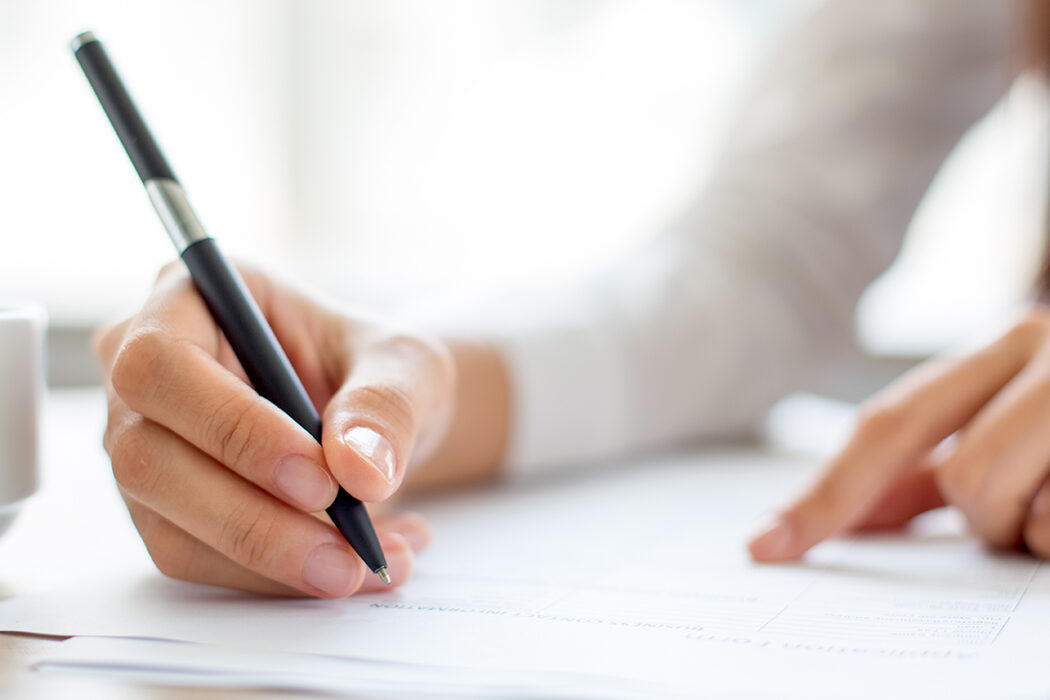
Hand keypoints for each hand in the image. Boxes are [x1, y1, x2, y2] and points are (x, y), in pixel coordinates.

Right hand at [94, 263, 454, 596]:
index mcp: (189, 298)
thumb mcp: (406, 364)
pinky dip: (275, 579)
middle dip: (252, 517)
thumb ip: (387, 402)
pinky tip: (349, 569)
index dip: (233, 427)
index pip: (164, 363)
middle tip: (344, 551)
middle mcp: (142, 372)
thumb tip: (360, 469)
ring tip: (364, 565)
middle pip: (148, 456)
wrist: (373, 422)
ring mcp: (143, 444)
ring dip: (270, 562)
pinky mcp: (161, 509)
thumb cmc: (374, 368)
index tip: (319, 479)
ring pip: (168, 524)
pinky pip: (196, 561)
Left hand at [749, 307, 1049, 561]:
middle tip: (1019, 519)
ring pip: (1008, 503)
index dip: (826, 493)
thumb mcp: (1012, 417)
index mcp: (1005, 341)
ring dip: (1030, 530)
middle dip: (982, 515)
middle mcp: (1044, 349)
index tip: (767, 544)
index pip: (888, 425)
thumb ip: (928, 463)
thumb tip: (845, 518)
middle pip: (963, 476)